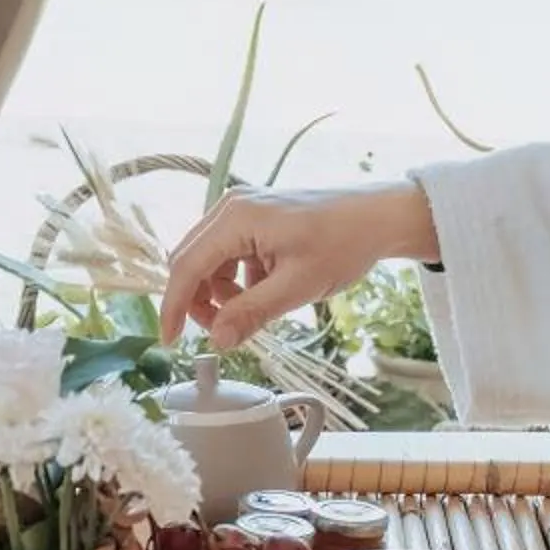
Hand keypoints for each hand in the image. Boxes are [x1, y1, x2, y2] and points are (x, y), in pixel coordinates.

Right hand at [160, 183, 440, 348]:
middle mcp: (231, 207)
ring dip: (220, 292)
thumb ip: (251, 314)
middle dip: (200, 301)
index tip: (171, 342)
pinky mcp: (255, 217)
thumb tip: (216, 341)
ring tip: (253, 310)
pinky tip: (265, 290)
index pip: (186, 267)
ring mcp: (243, 209)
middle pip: (191, 261)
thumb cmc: (343, 243)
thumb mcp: (296, 287)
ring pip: (209, 260)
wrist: (379, 216)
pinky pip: (229, 253)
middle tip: (224, 331)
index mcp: (236, 218)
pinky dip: (237, 279)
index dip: (174, 307)